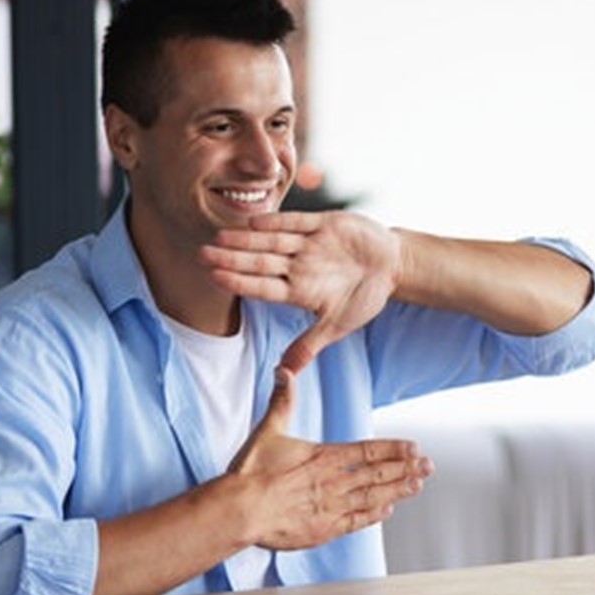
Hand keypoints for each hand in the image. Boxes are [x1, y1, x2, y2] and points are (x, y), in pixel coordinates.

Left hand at [201, 211, 402, 371]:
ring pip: (272, 241)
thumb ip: (309, 345)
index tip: (213, 278)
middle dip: (232, 258)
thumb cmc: (364, 296)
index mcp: (298, 290)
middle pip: (260, 262)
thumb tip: (285, 373)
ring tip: (220, 236)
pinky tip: (254, 221)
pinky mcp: (325, 224)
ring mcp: (309, 244)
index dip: (238, 282)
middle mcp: (298, 266)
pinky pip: (298, 222)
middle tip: (202, 253)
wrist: (392, 266)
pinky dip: (278, 221)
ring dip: (247, 239)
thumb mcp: (337, 325)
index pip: (262, 286)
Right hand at [229, 367, 432, 549]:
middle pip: (378, 474)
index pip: (367, 451)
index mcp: (324, 457)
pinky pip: (357, 521)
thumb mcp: (268, 429)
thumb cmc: (251, 472)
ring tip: (417, 484)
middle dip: (406, 468)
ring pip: (373, 497)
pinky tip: (387, 510)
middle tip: (428, 465)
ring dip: (397, 490)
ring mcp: (331, 506)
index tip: (413, 447)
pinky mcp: (323, 529)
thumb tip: (283, 371)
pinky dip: (374, 515)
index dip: (392, 449)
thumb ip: (281, 401)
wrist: (240, 509)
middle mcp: (333, 481)